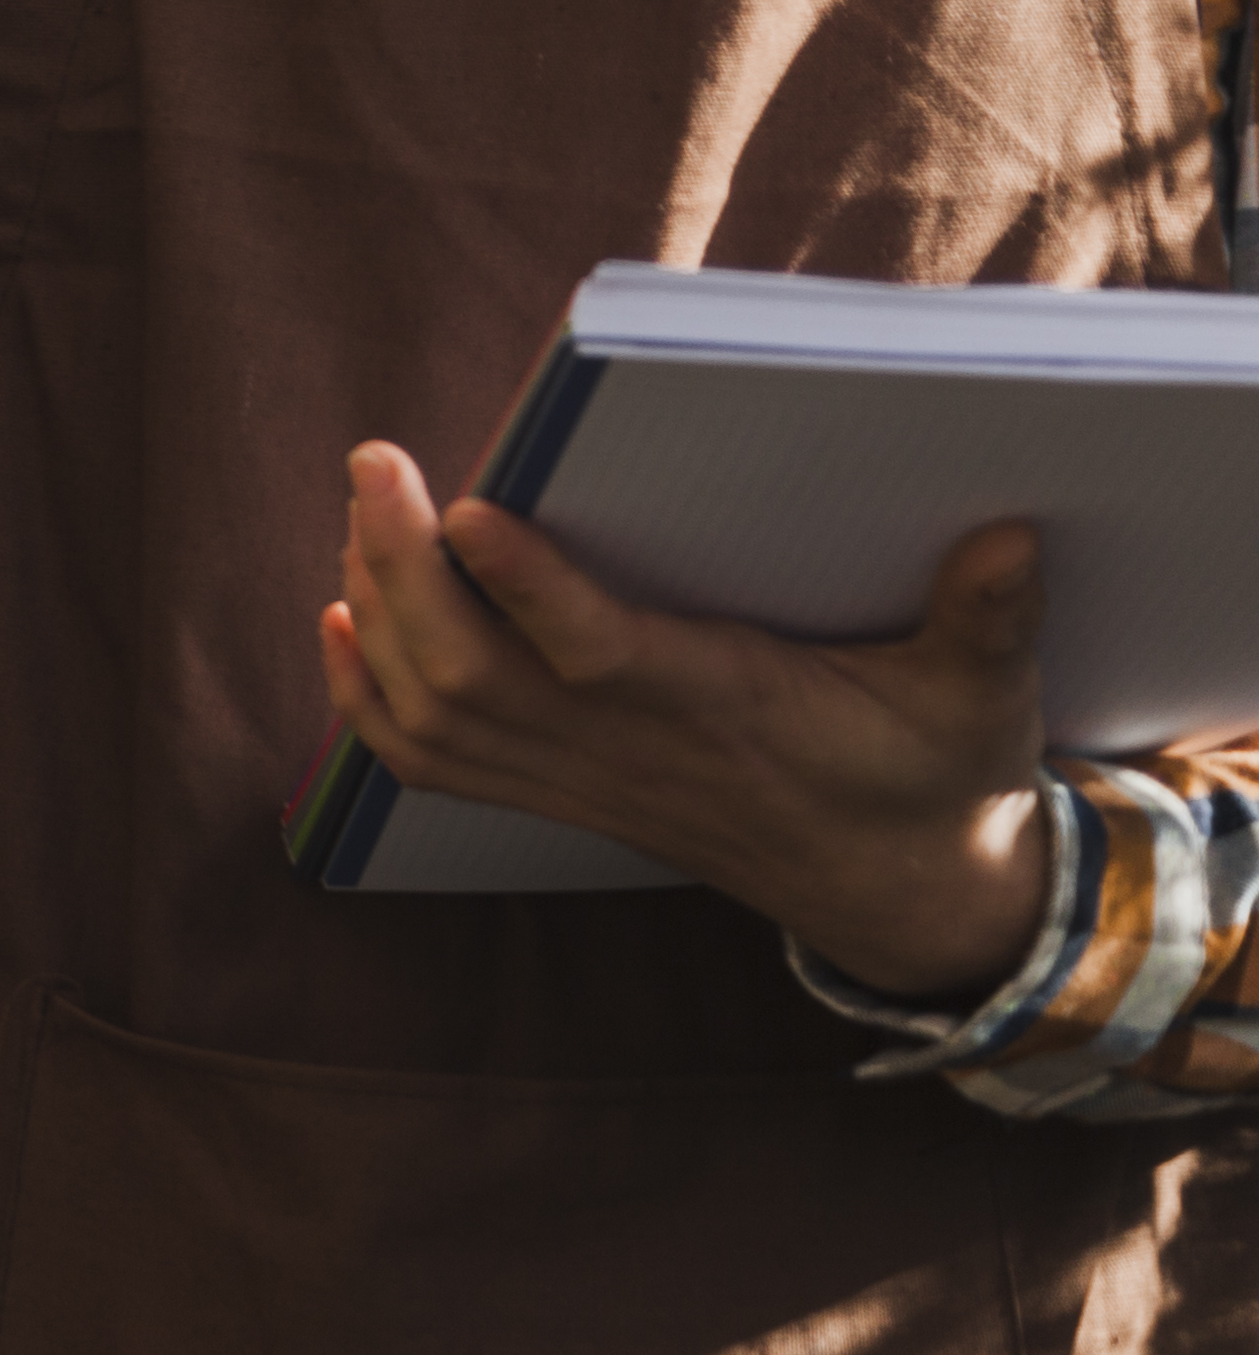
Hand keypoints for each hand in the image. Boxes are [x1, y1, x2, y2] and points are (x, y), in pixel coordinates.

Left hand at [320, 441, 1053, 995]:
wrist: (898, 892)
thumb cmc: (935, 776)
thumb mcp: (985, 700)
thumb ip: (990, 620)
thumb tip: (1017, 532)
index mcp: (721, 709)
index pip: (597, 653)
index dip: (524, 587)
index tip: (466, 504)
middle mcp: (627, 750)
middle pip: (469, 675)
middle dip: (401, 569)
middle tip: (373, 462)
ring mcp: (579, 781)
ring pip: (430, 715)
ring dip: (373, 614)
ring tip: (360, 511)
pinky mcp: (558, 796)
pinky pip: (425, 761)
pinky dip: (362, 694)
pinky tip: (338, 615)